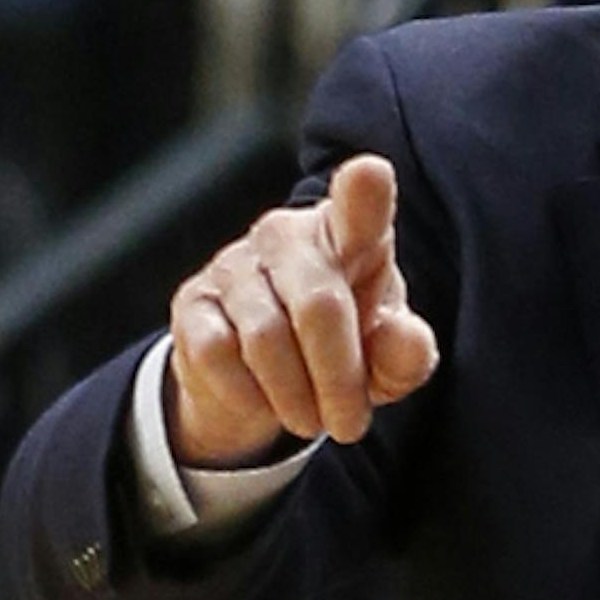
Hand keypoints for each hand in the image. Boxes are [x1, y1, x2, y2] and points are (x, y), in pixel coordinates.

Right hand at [165, 151, 438, 469]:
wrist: (265, 378)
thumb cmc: (340, 350)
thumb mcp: (384, 358)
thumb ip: (406, 352)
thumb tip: (406, 341)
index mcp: (348, 235)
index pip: (359, 205)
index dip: (363, 193)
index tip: (370, 174)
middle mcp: (287, 235)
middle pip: (318, 306)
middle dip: (339, 381)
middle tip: (349, 425)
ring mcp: (234, 264)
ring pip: (266, 339)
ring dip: (295, 399)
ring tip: (310, 420)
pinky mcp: (193, 302)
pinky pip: (218, 355)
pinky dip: (249, 396)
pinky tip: (262, 401)